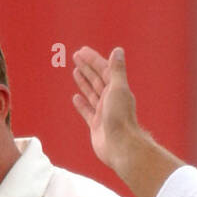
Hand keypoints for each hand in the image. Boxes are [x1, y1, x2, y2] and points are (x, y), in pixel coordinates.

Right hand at [71, 46, 142, 174]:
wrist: (120, 146)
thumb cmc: (120, 118)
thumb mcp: (118, 89)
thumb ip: (117, 70)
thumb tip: (118, 50)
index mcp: (116, 90)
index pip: (103, 70)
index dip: (93, 60)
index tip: (82, 51)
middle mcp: (110, 100)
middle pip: (97, 79)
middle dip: (87, 67)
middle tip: (76, 56)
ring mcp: (103, 113)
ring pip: (92, 93)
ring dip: (84, 82)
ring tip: (75, 71)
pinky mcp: (96, 125)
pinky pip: (87, 112)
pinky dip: (82, 104)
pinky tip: (76, 97)